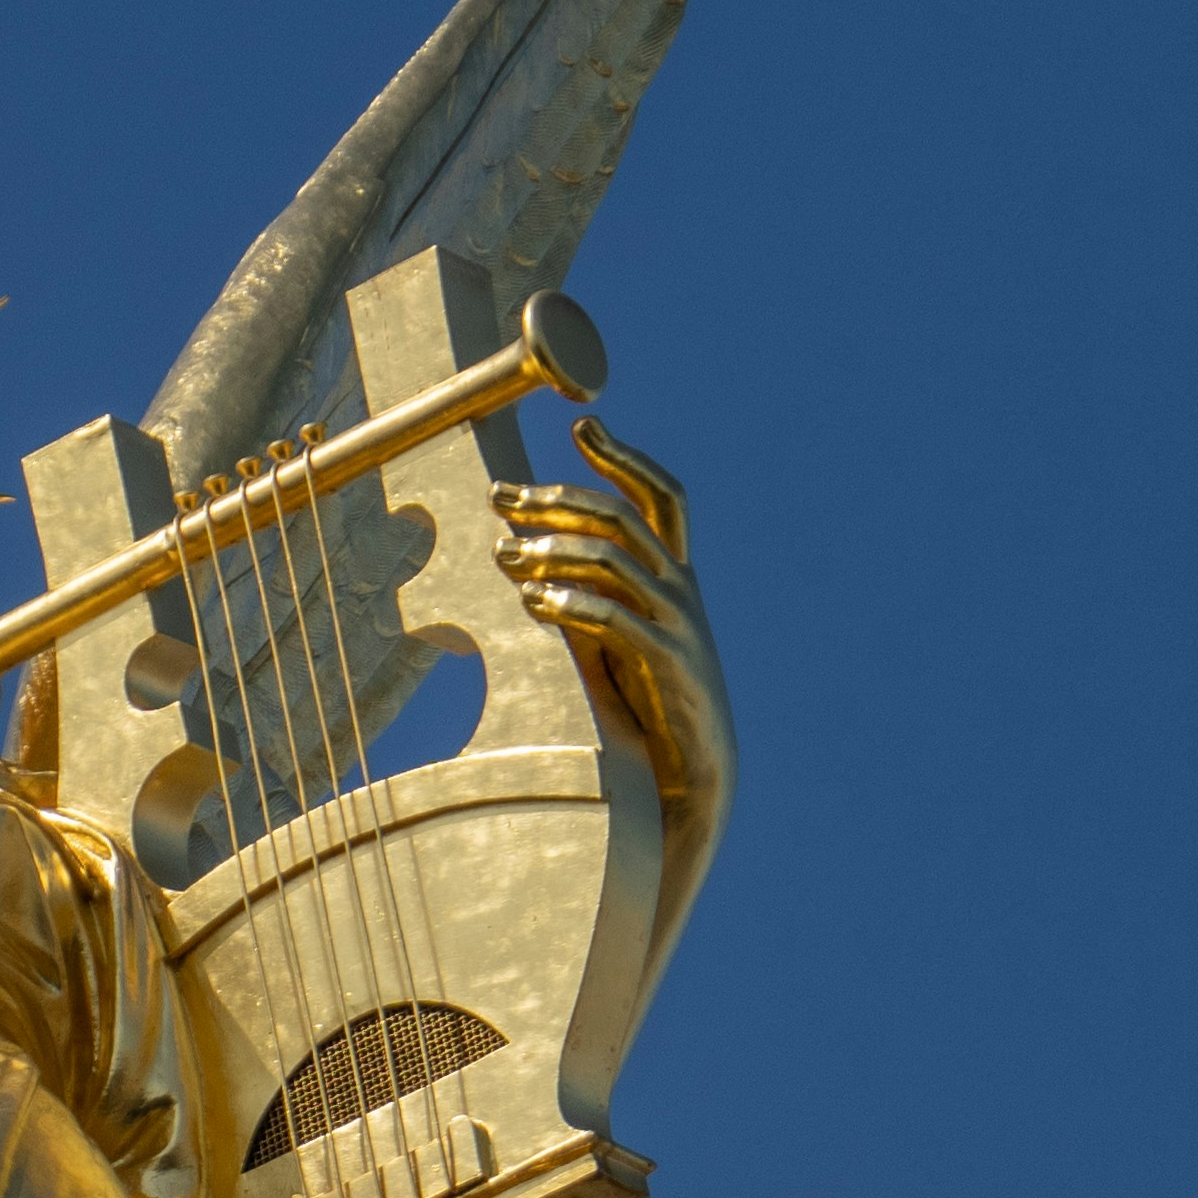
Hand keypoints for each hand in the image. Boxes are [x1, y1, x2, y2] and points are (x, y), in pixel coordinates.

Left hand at [497, 413, 728, 838]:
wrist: (694, 771)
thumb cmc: (650, 699)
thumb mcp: (623, 633)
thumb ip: (595, 592)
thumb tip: (526, 554)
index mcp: (677, 575)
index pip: (662, 496)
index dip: (625, 456)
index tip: (582, 425)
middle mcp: (681, 589)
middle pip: (622, 519)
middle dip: (558, 499)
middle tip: (502, 496)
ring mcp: (677, 624)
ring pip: (615, 561)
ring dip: (553, 552)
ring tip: (505, 556)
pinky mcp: (665, 663)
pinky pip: (616, 620)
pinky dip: (572, 605)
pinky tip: (533, 602)